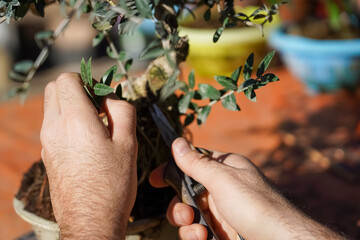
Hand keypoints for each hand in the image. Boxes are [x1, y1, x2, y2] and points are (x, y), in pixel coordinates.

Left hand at [40, 73, 137, 239]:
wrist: (91, 220)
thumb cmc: (114, 182)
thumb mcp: (128, 142)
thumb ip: (122, 110)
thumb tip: (111, 99)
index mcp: (74, 119)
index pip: (67, 79)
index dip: (87, 81)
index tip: (102, 97)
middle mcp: (53, 127)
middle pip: (54, 90)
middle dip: (75, 90)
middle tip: (98, 107)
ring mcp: (46, 142)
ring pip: (51, 108)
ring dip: (70, 107)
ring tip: (95, 126)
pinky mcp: (46, 155)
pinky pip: (52, 127)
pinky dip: (66, 123)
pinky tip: (87, 143)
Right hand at [150, 138, 343, 239]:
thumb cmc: (256, 205)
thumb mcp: (222, 179)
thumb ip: (196, 163)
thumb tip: (177, 142)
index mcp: (225, 168)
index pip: (191, 162)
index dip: (171, 170)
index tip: (154, 179)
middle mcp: (221, 188)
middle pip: (185, 192)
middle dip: (179, 205)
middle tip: (185, 214)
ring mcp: (221, 211)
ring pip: (189, 214)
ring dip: (187, 225)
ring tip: (198, 232)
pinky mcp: (221, 231)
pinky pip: (197, 231)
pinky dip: (195, 236)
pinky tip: (203, 238)